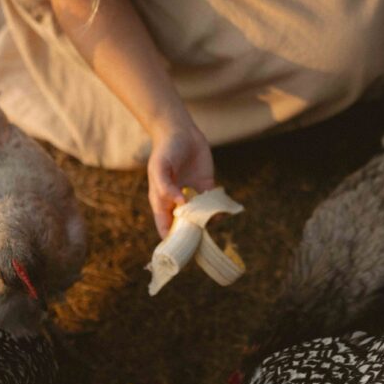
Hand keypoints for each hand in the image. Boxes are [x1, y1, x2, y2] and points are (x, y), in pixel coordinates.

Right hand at [147, 122, 215, 237]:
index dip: (171, 240)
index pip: (165, 227)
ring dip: (208, 222)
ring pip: (201, 217)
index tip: (180, 251)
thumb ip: (166, 187)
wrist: (181, 132)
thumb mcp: (159, 167)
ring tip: (214, 221)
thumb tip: (180, 205)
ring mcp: (192, 195)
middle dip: (192, 235)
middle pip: (184, 226)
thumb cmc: (165, 150)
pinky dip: (218, 210)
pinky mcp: (206, 186)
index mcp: (162, 201)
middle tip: (202, 240)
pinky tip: (223, 212)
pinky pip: (213, 203)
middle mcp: (177, 202)